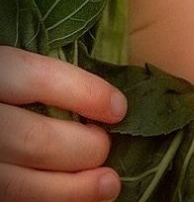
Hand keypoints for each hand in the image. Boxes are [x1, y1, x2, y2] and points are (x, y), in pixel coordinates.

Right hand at [0, 47, 125, 199]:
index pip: (39, 79)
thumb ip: (41, 76)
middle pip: (34, 139)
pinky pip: (12, 200)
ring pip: (20, 184)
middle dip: (82, 148)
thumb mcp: (11, 67)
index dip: (84, 94)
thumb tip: (106, 98)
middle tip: (106, 146)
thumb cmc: (2, 87)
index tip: (119, 108)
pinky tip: (77, 198)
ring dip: (72, 189)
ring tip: (109, 184)